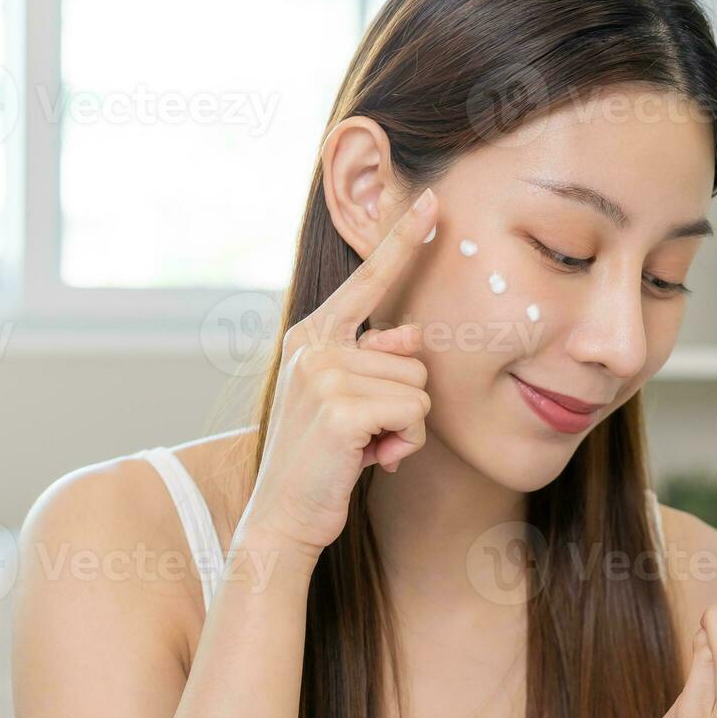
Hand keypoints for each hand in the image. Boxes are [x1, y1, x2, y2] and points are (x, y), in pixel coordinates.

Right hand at [237, 187, 438, 557]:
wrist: (284, 517)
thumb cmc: (324, 460)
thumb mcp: (348, 402)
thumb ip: (373, 361)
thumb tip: (409, 336)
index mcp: (312, 336)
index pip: (367, 280)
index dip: (403, 240)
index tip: (432, 201)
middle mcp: (313, 346)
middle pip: (415, 360)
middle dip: (404, 406)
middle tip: (366, 436)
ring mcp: (323, 375)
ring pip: (420, 389)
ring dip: (406, 428)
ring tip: (365, 448)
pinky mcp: (340, 409)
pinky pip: (414, 413)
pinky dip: (404, 444)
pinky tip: (370, 459)